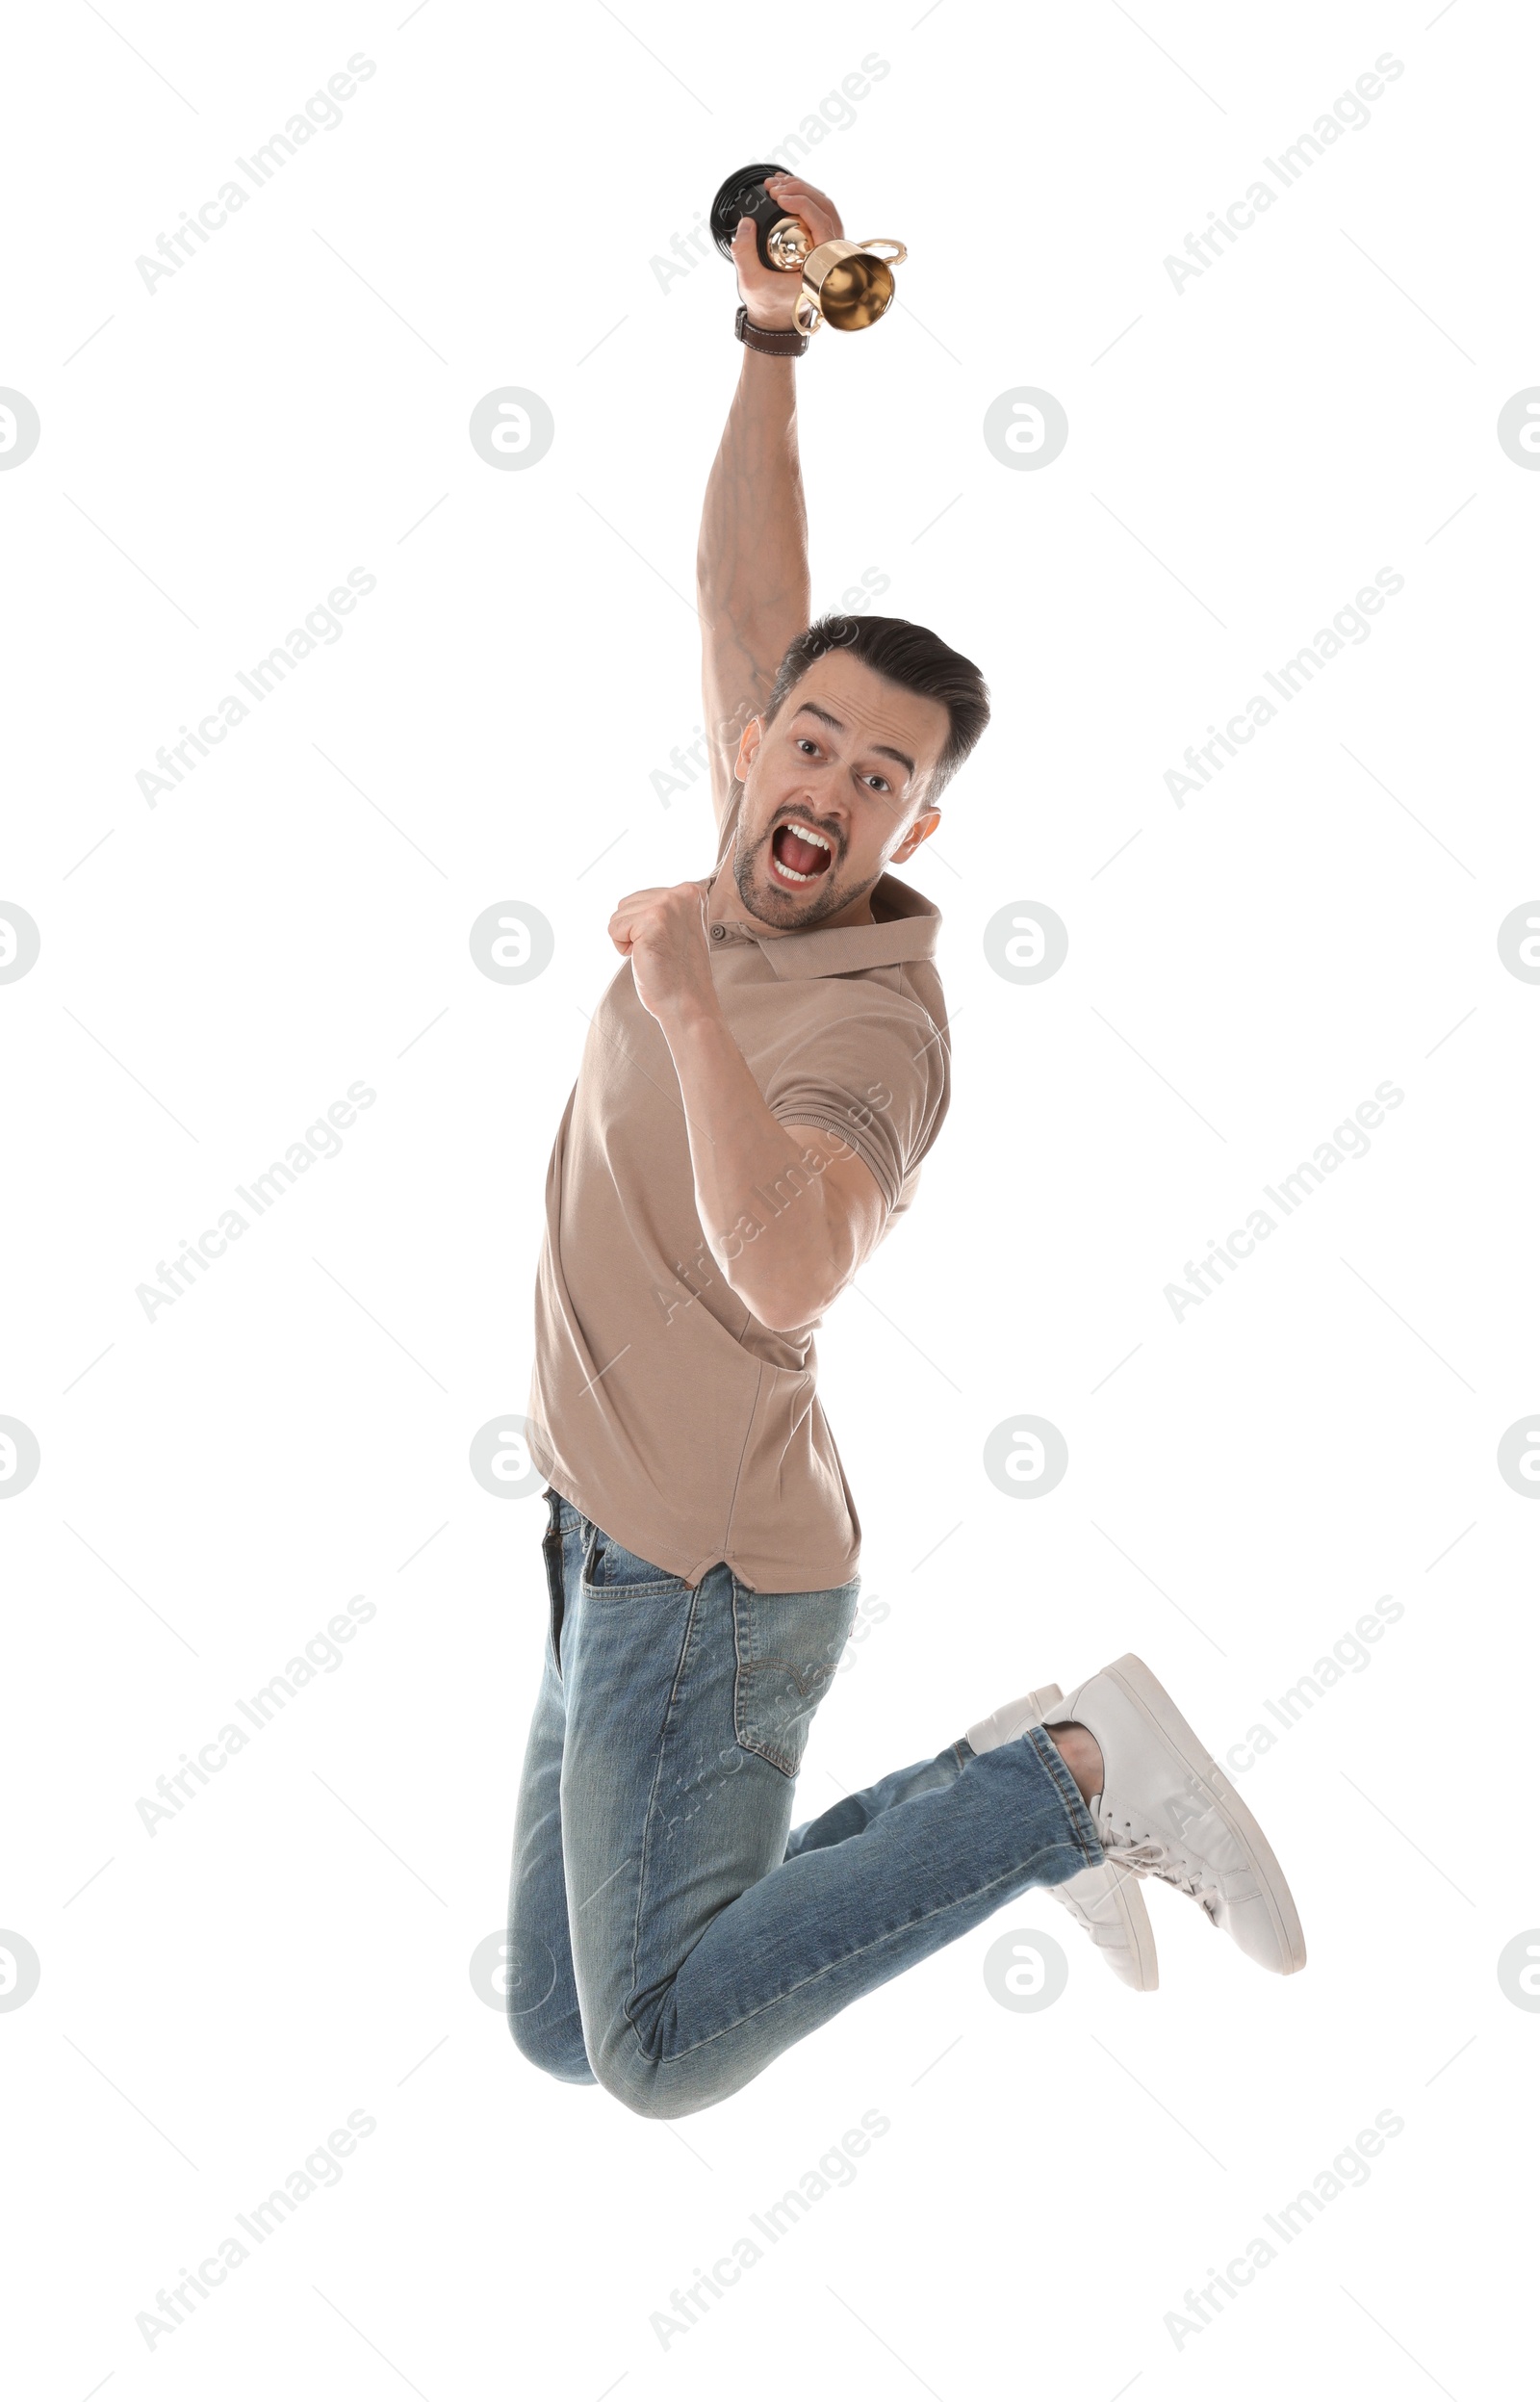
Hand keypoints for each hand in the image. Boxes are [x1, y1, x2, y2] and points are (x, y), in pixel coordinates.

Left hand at [609, 880, 720, 1027]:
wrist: (688, 1002)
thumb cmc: (678, 971)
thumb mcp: (677, 927)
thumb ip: (663, 909)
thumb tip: (633, 903)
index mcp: (691, 892)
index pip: (643, 897)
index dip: (645, 926)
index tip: (667, 944)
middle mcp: (682, 893)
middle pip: (627, 902)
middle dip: (634, 930)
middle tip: (659, 950)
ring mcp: (668, 905)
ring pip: (618, 915)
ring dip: (628, 940)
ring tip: (653, 954)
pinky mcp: (651, 920)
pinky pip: (614, 928)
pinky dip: (623, 948)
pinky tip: (645, 957)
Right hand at [730, 172, 844, 331]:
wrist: (775, 316)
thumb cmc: (767, 302)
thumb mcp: (750, 280)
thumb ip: (743, 252)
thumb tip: (747, 222)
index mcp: (823, 266)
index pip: (822, 222)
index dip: (802, 202)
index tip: (778, 196)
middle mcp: (832, 254)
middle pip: (825, 208)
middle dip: (799, 189)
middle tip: (773, 187)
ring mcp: (830, 246)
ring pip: (824, 206)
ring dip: (800, 189)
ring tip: (774, 185)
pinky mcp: (822, 242)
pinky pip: (819, 212)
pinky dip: (802, 197)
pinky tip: (783, 188)